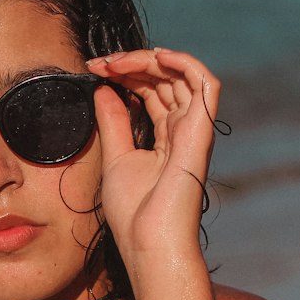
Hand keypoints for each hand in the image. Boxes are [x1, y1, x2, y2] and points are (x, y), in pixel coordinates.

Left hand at [87, 46, 220, 278]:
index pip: (152, 91)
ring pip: (182, 74)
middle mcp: (184, 129)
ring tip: (117, 61)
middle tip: (100, 63)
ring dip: (149, 59)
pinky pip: (204, 82)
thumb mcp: (115, 158)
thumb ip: (113, 122)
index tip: (94, 70)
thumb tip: (104, 90)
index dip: (126, 74)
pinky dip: (183, 61)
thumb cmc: (134, 213)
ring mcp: (194, 129)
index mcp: (166, 137)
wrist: (149, 242)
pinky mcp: (201, 131)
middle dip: (131, 63)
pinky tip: (154, 57)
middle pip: (165, 79)